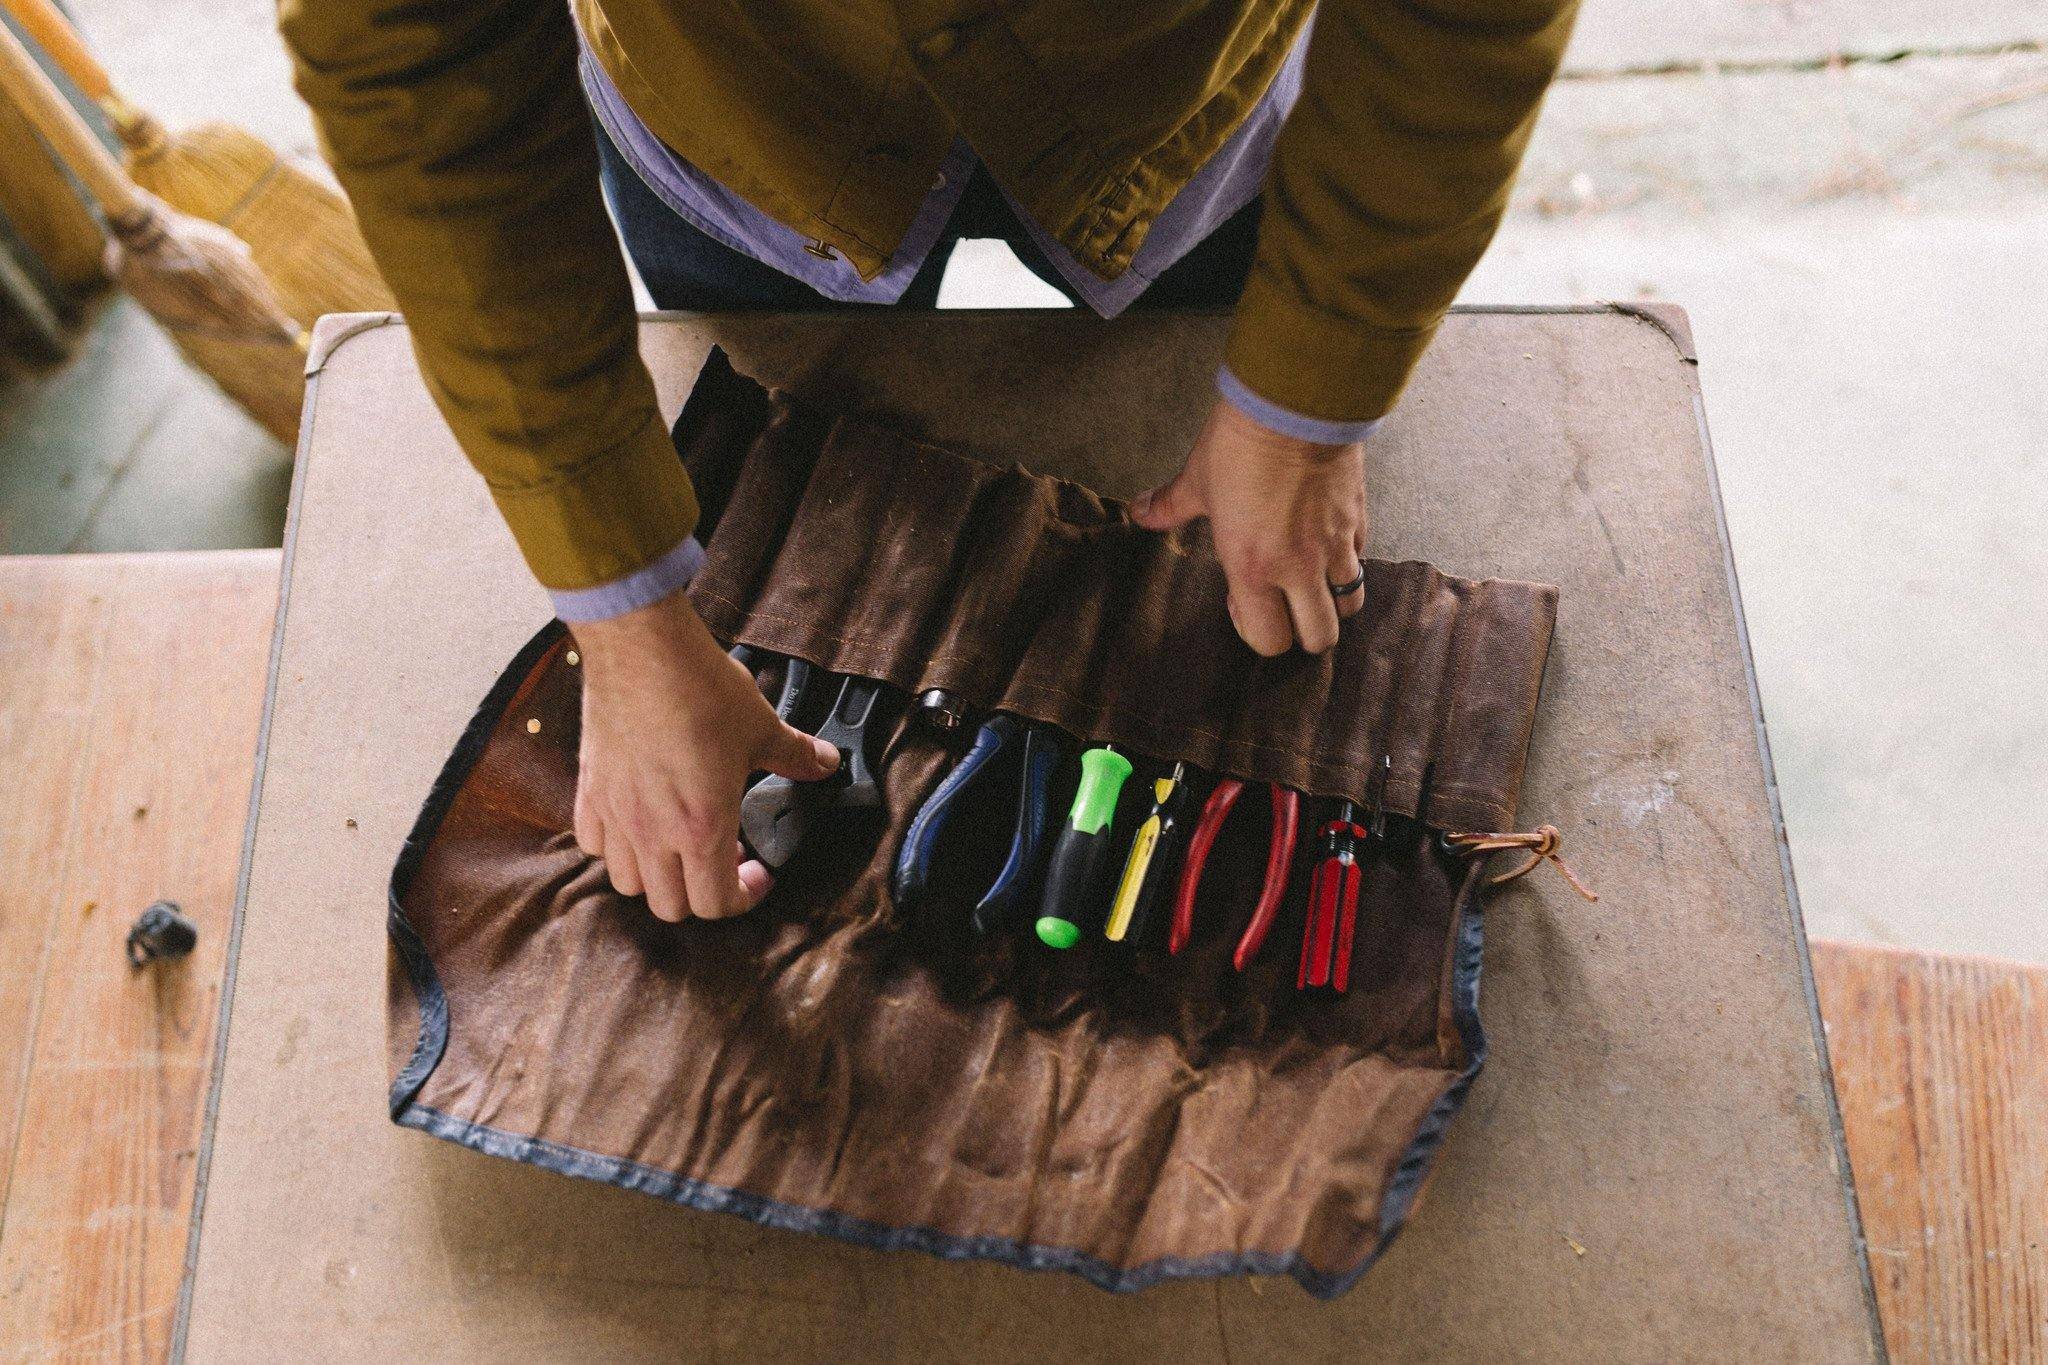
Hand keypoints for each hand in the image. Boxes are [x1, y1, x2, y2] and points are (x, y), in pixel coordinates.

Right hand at [569, 590, 839, 919]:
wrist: (642, 648)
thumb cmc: (698, 688)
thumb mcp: (762, 728)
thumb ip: (796, 756)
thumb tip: (825, 763)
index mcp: (702, 828)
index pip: (716, 904)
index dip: (744, 898)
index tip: (758, 874)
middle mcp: (653, 832)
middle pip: (670, 907)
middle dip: (702, 895)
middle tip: (724, 861)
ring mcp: (616, 815)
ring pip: (628, 883)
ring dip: (658, 877)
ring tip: (680, 847)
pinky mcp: (590, 791)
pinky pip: (592, 843)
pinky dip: (615, 847)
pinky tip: (638, 822)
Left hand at [1130, 396, 1367, 655]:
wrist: (1294, 404)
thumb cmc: (1242, 444)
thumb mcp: (1197, 479)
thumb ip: (1170, 506)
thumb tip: (1141, 511)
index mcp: (1252, 568)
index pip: (1269, 640)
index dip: (1258, 631)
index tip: (1244, 603)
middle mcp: (1298, 568)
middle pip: (1319, 637)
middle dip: (1303, 632)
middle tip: (1285, 604)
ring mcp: (1334, 546)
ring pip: (1351, 605)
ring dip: (1331, 601)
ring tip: (1311, 578)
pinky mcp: (1358, 520)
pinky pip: (1361, 559)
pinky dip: (1347, 560)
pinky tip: (1326, 540)